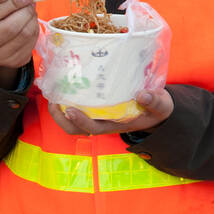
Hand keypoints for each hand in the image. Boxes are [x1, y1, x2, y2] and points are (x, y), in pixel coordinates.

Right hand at [0, 0, 37, 84]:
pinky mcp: (13, 62)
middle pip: (11, 27)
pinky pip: (31, 44)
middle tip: (31, 3)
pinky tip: (29, 24)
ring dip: (32, 19)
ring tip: (30, 12)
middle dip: (26, 11)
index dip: (14, 2)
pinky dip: (35, 30)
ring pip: (24, 35)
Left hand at [49, 88, 173, 136]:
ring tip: (54, 91)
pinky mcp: (95, 107)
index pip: (93, 128)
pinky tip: (65, 85)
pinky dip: (67, 99)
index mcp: (115, 125)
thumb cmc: (157, 109)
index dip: (79, 121)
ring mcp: (97, 116)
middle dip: (60, 117)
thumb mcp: (161, 105)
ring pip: (71, 120)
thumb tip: (143, 94)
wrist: (157, 110)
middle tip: (53, 99)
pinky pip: (76, 107)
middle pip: (74, 128)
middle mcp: (103, 122)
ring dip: (59, 109)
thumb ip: (154, 101)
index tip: (69, 108)